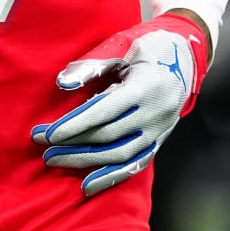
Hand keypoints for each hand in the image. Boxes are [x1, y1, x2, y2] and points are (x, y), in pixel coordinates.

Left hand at [33, 12, 209, 196]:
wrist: (187, 57)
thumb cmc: (149, 47)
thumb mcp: (123, 45)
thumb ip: (94, 64)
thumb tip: (63, 83)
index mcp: (145, 87)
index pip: (104, 112)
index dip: (74, 125)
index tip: (48, 134)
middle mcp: (154, 114)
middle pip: (108, 136)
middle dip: (72, 143)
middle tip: (42, 146)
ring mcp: (159, 131)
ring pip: (119, 154)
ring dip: (85, 161)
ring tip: (55, 160)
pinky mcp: (159, 141)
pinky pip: (135, 164)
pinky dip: (111, 176)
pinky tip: (87, 185)